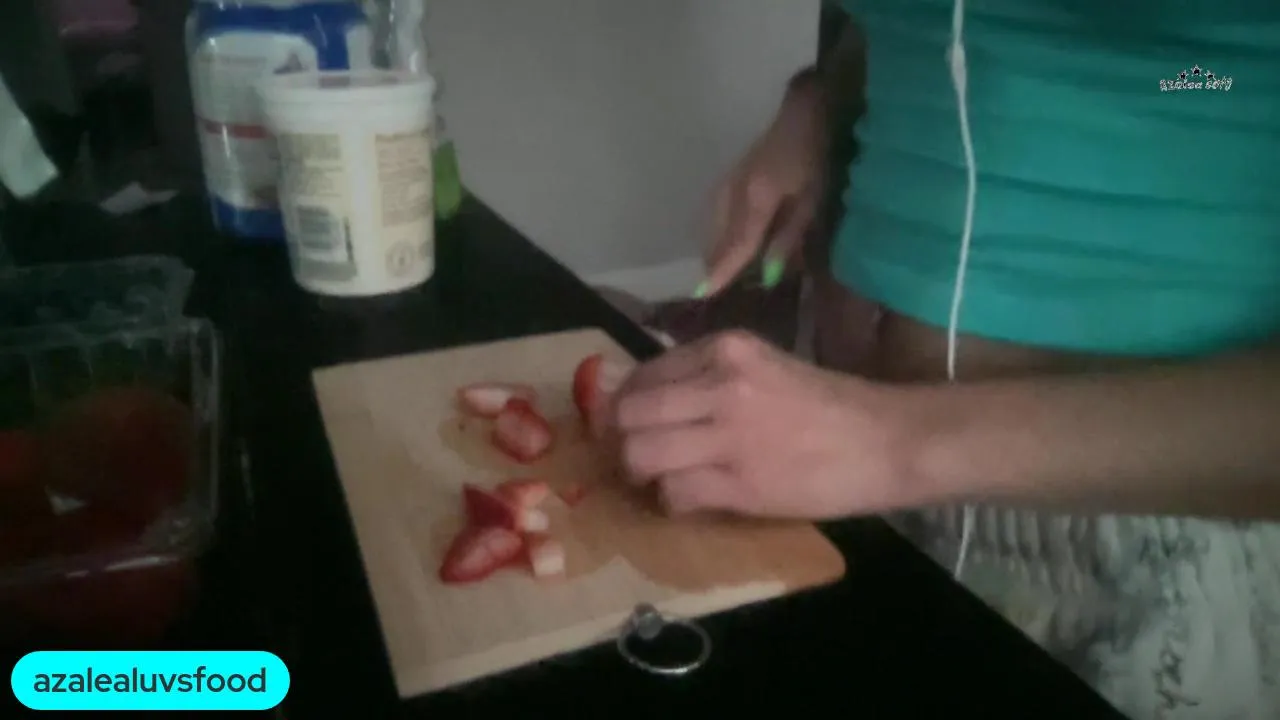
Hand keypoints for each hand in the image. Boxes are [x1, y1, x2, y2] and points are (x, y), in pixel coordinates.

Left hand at [607, 331, 910, 518]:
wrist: (887, 441)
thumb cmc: (831, 406)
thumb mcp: (765, 368)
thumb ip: (711, 377)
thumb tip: (650, 398)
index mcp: (726, 349)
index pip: (645, 374)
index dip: (629, 404)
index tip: (634, 424)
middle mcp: (720, 383)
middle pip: (630, 413)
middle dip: (626, 439)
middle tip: (640, 455)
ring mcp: (729, 433)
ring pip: (641, 453)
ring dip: (644, 473)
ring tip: (664, 479)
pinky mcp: (740, 483)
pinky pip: (674, 493)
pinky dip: (675, 501)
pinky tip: (696, 498)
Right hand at [701, 77, 828, 296]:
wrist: (809, 106)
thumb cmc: (820, 155)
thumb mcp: (812, 201)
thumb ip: (787, 237)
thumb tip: (766, 274)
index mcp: (756, 200)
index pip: (735, 246)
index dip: (720, 273)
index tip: (702, 295)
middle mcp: (733, 193)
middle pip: (717, 238)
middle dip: (716, 262)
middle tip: (718, 286)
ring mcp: (729, 182)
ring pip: (713, 224)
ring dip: (717, 247)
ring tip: (722, 266)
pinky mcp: (732, 176)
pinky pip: (718, 211)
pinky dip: (720, 229)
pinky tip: (728, 237)